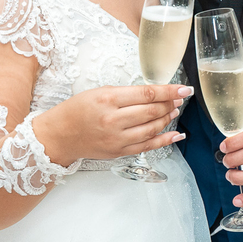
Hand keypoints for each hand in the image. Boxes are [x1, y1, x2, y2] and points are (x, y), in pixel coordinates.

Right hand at [36, 84, 191, 164]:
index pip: (146, 94)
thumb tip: (153, 94)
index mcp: (108, 100)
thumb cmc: (76, 110)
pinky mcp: (118, 152)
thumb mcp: (99, 92)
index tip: (182, 89)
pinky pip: (147, 147)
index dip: (168, 91)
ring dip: (167, 119)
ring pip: (152, 129)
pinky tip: (175, 134)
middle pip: (152, 112)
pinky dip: (164, 140)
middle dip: (170, 104)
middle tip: (179, 98)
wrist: (60, 135)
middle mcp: (113, 120)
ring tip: (174, 111)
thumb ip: (125, 93)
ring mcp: (116, 139)